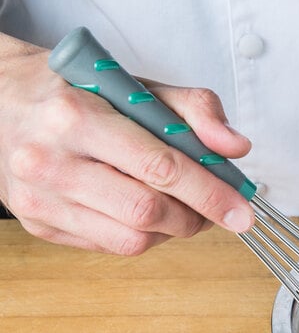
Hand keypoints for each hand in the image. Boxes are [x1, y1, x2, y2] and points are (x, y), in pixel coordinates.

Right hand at [0, 34, 254, 254]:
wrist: (1, 103)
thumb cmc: (78, 94)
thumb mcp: (136, 86)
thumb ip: (194, 110)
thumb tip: (236, 148)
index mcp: (78, 116)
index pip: (160, 167)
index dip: (210, 194)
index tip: (242, 212)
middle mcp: (51, 161)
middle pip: (147, 211)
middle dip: (195, 217)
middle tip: (214, 209)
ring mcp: (41, 198)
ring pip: (131, 239)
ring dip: (172, 231)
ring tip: (181, 210)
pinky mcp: (39, 224)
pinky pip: (110, 246)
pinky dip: (144, 237)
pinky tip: (147, 215)